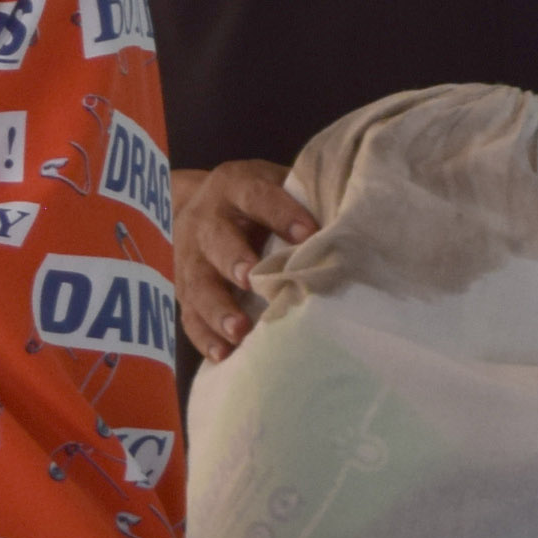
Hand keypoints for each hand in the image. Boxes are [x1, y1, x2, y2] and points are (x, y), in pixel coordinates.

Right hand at [172, 159, 316, 359]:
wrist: (198, 204)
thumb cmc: (256, 200)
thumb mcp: (276, 183)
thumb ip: (306, 200)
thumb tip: (353, 226)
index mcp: (234, 187)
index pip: (256, 196)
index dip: (280, 213)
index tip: (308, 234)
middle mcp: (206, 220)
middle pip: (216, 239)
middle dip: (234, 259)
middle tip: (252, 280)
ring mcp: (189, 257)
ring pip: (198, 282)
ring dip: (218, 308)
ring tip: (240, 330)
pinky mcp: (184, 289)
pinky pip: (189, 314)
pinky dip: (205, 336)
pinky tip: (223, 354)